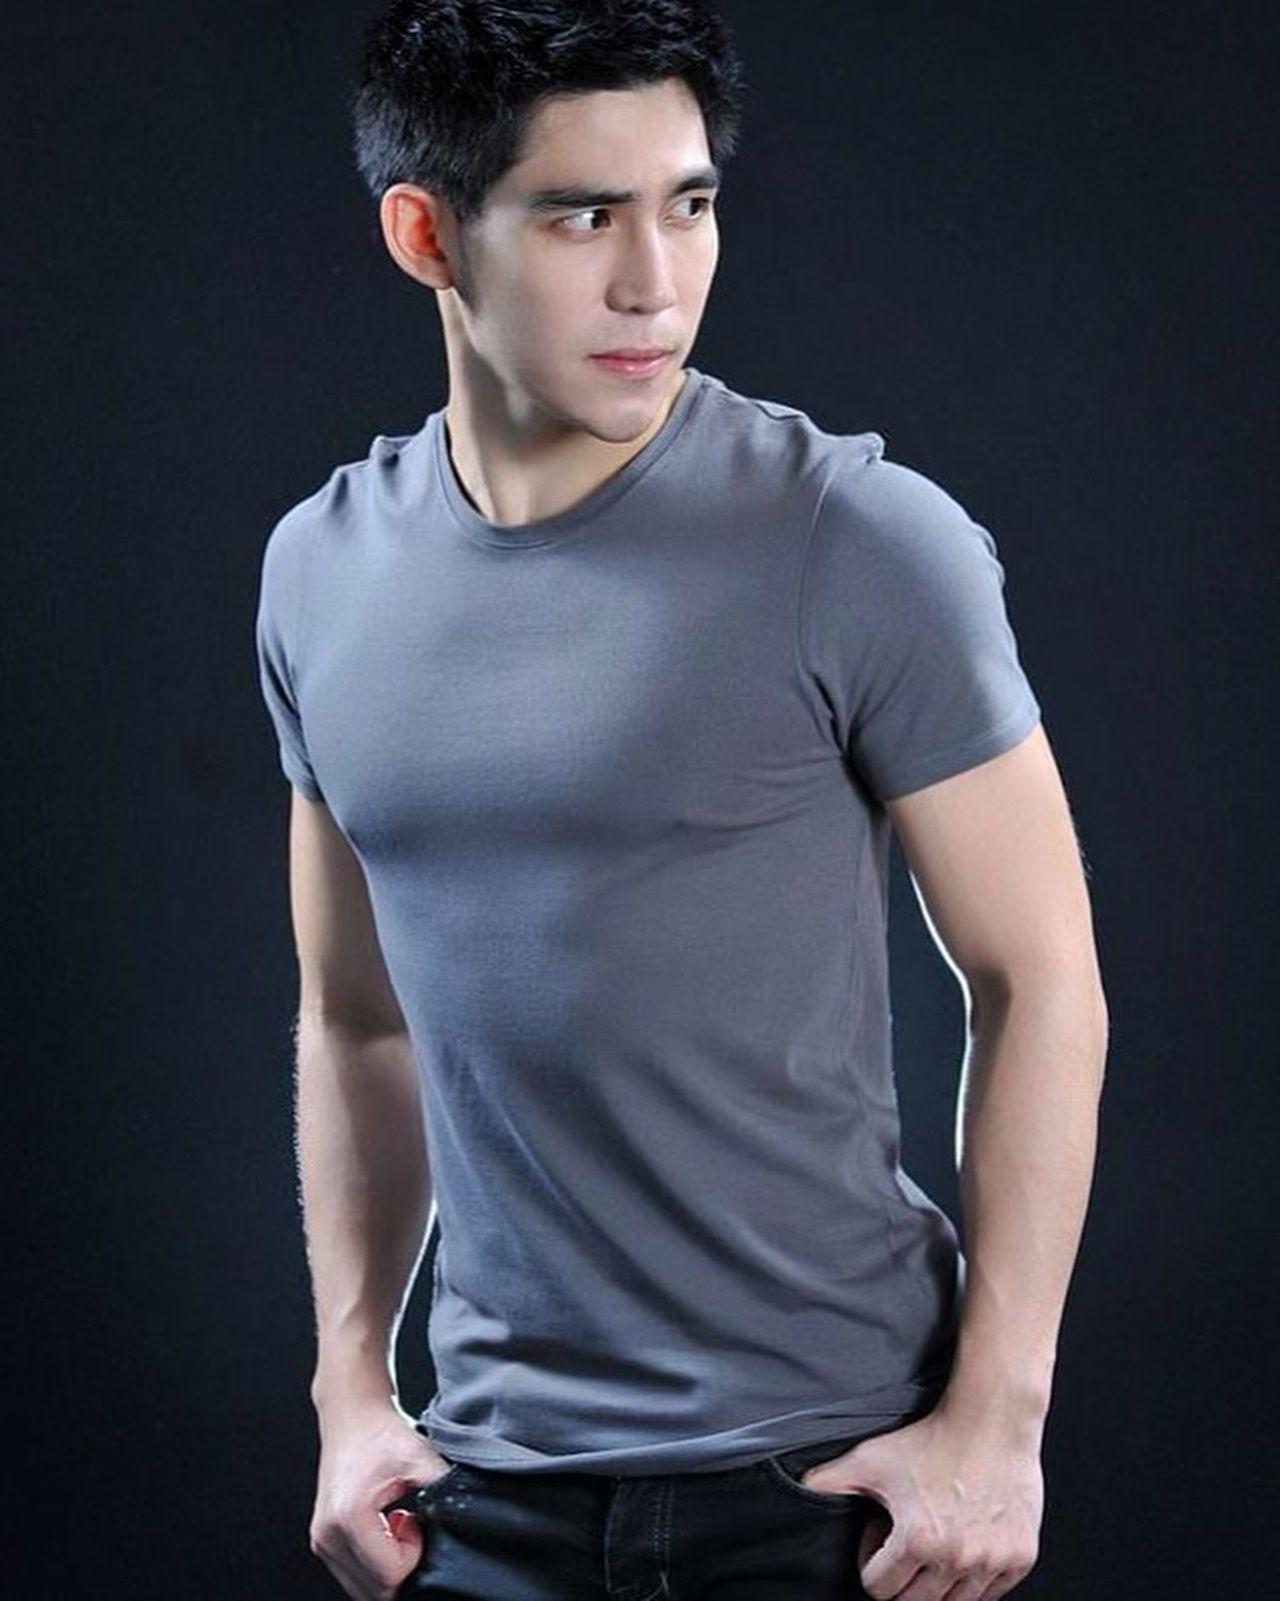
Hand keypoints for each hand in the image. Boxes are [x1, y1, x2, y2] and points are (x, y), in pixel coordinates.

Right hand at [308, 1396, 454, 1600]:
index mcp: (348, 1517)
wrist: (352, 1414)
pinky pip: (356, 1576)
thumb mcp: (420, 1455)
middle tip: (411, 1523)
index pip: (391, 1575)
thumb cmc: (382, 1432)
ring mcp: (322, 1542)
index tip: (417, 1519)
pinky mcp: (324, 1542)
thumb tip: (473, 1516)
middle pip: (377, 1590)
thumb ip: (445, 1489)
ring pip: (365, 1588)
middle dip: (404, 1564)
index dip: (415, 1554)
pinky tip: (386, 1529)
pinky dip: (376, 1563)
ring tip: (399, 1524)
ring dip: (389, 1566)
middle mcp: (327, 1536)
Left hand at [798, 1408, 1043, 1599]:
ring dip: (938, 1581)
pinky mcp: (1020, 1557)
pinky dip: (974, 1579)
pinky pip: (990, 1593)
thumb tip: (796, 1491)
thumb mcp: (871, 1458)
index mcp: (917, 1541)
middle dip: (903, 1577)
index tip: (881, 1534)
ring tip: (934, 1539)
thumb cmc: (931, 1438)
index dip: (872, 1562)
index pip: (880, 1589)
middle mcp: (957, 1559)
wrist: (991, 1421)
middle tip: (907, 1539)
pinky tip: (964, 1541)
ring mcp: (992, 1562)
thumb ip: (828, 1481)